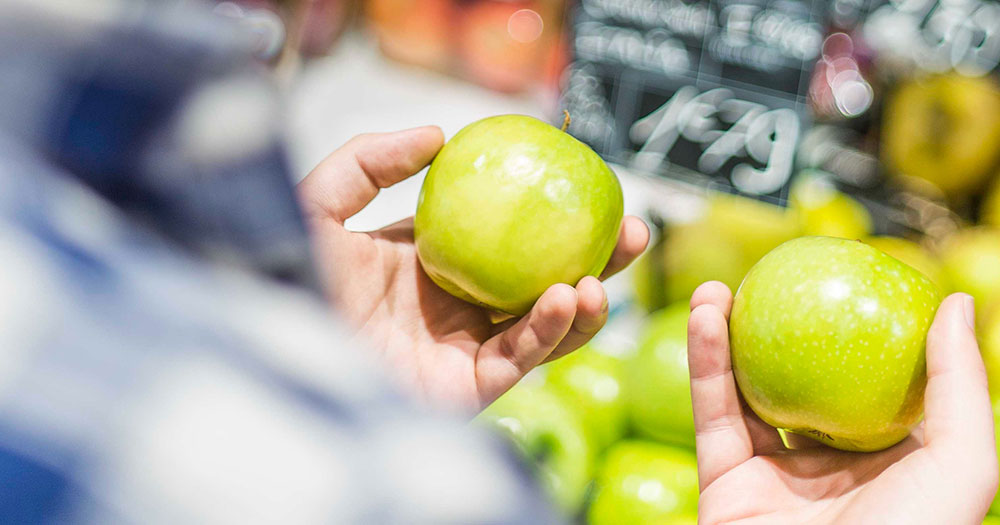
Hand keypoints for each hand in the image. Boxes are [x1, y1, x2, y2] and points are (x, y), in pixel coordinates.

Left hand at [297, 126, 648, 412]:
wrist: (270, 348)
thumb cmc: (282, 277)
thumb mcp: (320, 203)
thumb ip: (372, 160)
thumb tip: (438, 134)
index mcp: (429, 263)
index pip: (504, 236)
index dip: (549, 215)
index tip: (587, 187)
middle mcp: (454, 307)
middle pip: (540, 280)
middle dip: (592, 259)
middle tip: (631, 230)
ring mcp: (462, 349)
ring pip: (544, 326)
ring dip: (585, 302)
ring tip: (603, 273)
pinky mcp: (465, 389)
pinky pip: (520, 357)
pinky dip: (550, 330)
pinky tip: (566, 297)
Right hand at [687, 281, 997, 523]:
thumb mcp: (963, 465)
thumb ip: (961, 387)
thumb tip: (957, 303)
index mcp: (890, 461)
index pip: (871, 381)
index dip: (855, 330)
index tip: (843, 279)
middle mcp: (830, 465)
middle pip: (800, 379)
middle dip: (779, 329)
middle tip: (768, 280)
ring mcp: (774, 474)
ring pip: (745, 390)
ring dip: (727, 336)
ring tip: (717, 288)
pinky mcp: (724, 481)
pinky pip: (713, 412)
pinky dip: (703, 361)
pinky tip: (706, 316)